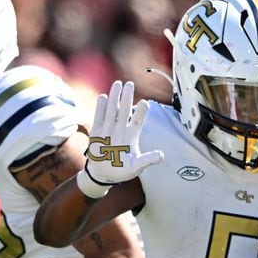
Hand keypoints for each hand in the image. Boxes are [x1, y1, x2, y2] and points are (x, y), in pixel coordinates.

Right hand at [76, 80, 163, 197]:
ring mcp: (109, 130)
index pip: (137, 122)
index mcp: (131, 137)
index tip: (145, 102)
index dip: (140, 112)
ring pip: (112, 111)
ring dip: (114, 98)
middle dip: (127, 98)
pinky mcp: (97, 132)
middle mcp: (121, 130)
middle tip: (130, 84)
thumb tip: (161, 156)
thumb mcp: (135, 168)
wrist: (104, 173)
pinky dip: (100, 108)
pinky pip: (99, 117)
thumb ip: (146, 161)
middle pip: (125, 111)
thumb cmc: (122, 170)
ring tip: (117, 84)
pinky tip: (103, 97)